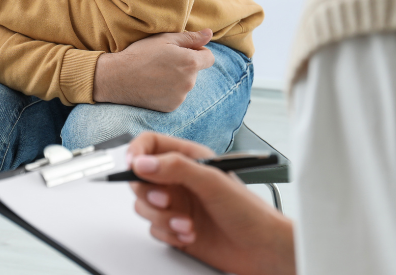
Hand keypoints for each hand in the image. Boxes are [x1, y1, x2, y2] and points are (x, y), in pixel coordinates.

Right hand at [92, 29, 214, 111]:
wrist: (118, 77)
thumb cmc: (141, 54)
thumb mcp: (165, 39)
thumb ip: (190, 37)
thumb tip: (210, 33)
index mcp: (191, 62)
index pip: (209, 58)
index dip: (199, 51)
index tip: (183, 51)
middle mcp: (189, 82)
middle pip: (195, 71)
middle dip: (185, 65)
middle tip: (164, 61)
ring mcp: (180, 96)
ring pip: (185, 84)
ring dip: (177, 78)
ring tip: (156, 73)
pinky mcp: (171, 106)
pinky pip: (176, 96)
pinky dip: (169, 91)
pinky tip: (154, 85)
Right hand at [129, 131, 295, 274]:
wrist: (262, 249)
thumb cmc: (248, 211)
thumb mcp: (212, 181)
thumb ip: (176, 168)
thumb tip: (143, 163)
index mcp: (189, 158)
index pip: (151, 145)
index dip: (137, 152)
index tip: (133, 165)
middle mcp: (180, 180)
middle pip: (140, 178)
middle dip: (149, 192)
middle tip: (165, 200)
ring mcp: (176, 204)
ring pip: (144, 205)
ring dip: (162, 217)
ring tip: (185, 223)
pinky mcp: (175, 227)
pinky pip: (154, 228)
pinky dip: (168, 233)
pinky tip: (188, 234)